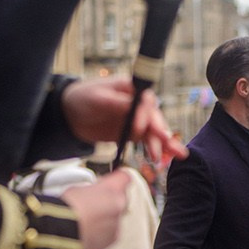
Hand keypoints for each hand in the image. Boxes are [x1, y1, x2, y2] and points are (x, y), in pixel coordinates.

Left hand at [61, 78, 187, 162]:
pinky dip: (156, 149)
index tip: (139, 129)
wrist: (72, 114)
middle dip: (162, 132)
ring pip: (154, 132)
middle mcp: (139, 104)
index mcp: (133, 90)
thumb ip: (118, 104)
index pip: (145, 102)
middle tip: (167, 144)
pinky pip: (147, 141)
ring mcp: (138, 119)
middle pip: (155, 118)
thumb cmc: (84, 97)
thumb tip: (137, 111)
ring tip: (176, 155)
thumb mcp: (99, 98)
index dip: (145, 116)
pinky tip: (165, 158)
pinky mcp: (133, 132)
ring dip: (165, 144)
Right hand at [61, 170, 130, 248]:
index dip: (116, 179)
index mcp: (112, 189)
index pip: (124, 177)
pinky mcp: (112, 238)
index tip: (111, 180)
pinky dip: (101, 230)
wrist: (61, 232)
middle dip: (110, 200)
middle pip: (120, 198)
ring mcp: (116, 223)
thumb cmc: (66, 209)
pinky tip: (87, 229)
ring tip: (86, 219)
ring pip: (115, 216)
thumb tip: (92, 192)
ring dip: (104, 216)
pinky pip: (110, 231)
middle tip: (93, 202)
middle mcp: (119, 206)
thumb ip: (93, 189)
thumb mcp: (77, 188)